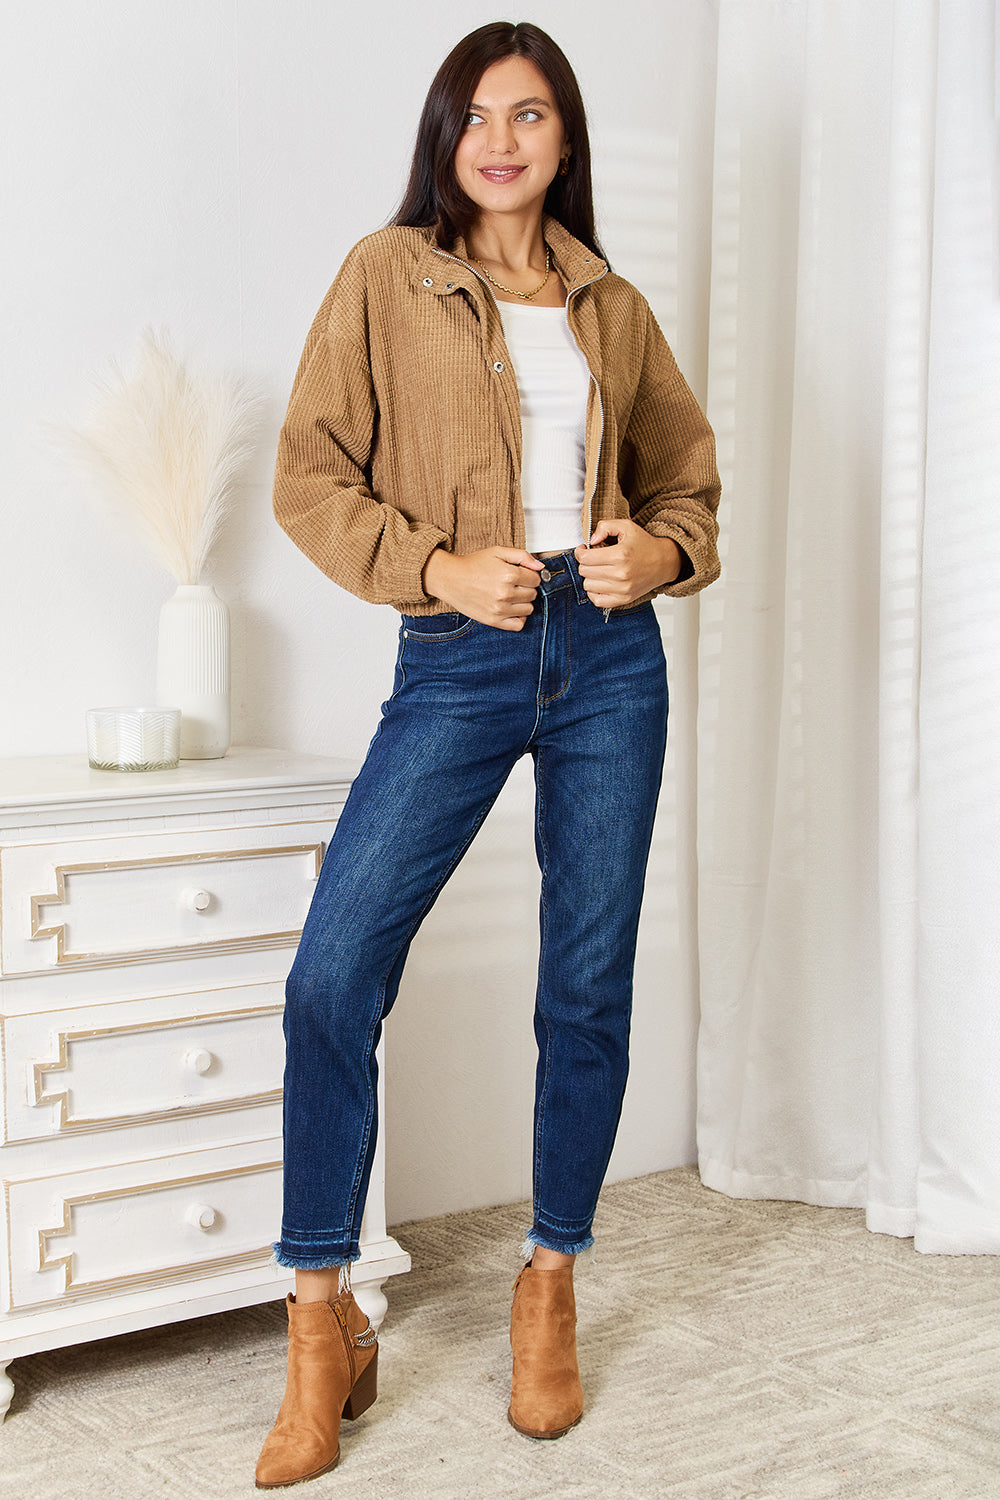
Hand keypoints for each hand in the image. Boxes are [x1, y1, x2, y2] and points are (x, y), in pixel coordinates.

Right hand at [422, 546, 543, 630]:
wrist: (450, 579)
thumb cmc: (473, 565)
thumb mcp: (498, 552)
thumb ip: (522, 556)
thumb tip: (540, 567)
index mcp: (509, 575)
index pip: (536, 579)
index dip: (530, 575)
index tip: (520, 574)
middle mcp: (505, 594)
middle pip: (533, 594)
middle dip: (526, 588)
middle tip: (513, 584)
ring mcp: (499, 609)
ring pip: (529, 609)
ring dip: (523, 602)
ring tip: (511, 595)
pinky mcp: (493, 621)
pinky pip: (518, 625)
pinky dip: (519, 617)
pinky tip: (511, 609)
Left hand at [575, 519, 682, 608]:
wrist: (664, 562)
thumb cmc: (644, 544)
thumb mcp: (626, 526)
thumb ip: (605, 526)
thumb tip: (591, 540)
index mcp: (620, 555)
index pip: (585, 558)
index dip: (580, 552)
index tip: (584, 550)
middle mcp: (621, 574)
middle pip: (584, 571)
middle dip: (585, 563)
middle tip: (593, 558)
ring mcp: (622, 589)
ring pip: (588, 586)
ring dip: (590, 577)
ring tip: (599, 569)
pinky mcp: (623, 599)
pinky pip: (597, 601)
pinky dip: (594, 592)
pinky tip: (600, 582)